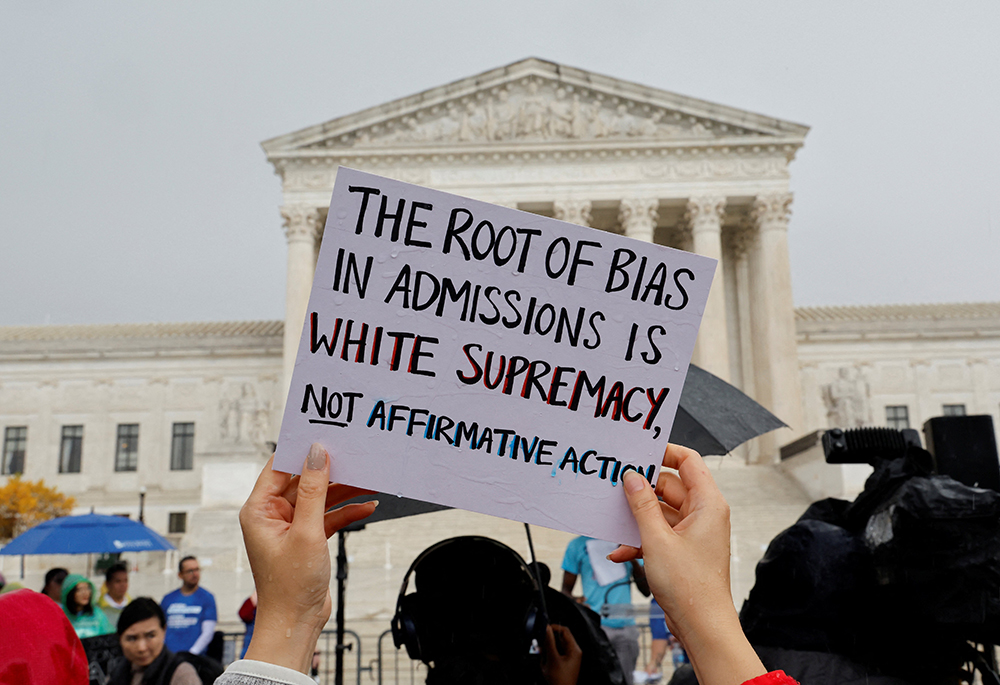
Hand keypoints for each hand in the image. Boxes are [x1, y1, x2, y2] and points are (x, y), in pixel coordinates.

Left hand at [240, 443, 376, 672]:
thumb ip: (313, 490)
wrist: (296, 623)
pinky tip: (368, 505)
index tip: (324, 434)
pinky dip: (347, 511)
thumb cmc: (290, 585)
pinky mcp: (307, 537)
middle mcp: (272, 514)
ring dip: (344, 490)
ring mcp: (291, 526)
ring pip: (320, 497)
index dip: (300, 450)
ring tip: (369, 478)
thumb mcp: (307, 532)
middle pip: (303, 479)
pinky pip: (329, 515)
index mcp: (259, 509)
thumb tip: (316, 454)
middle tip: (353, 453)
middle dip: (330, 469)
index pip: (279, 466)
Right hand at [541, 624, 581, 684]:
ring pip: (556, 647)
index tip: (545, 629)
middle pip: (560, 639)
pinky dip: (549, 656)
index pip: (564, 631)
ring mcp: (569, 658)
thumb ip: (549, 642)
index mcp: (574, 649)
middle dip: (549, 641)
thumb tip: (547, 629)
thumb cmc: (560, 680)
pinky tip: (545, 662)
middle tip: (541, 645)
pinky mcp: (564, 663)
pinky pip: (556, 654)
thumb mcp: (552, 658)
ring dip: (548, 649)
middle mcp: (573, 652)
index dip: (554, 628)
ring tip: (544, 657)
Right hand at [611, 444, 764, 684]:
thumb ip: (642, 505)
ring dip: (637, 520)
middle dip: (641, 490)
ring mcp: (693, 533)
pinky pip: (658, 533)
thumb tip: (632, 477)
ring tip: (614, 523)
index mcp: (707, 504)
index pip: (688, 461)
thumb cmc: (690, 586)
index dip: (664, 452)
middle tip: (615, 488)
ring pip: (660, 511)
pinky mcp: (682, 550)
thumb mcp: (657, 540)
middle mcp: (703, 514)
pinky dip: (640, 540)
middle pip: (668, 486)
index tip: (638, 452)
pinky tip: (620, 553)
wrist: (702, 627)